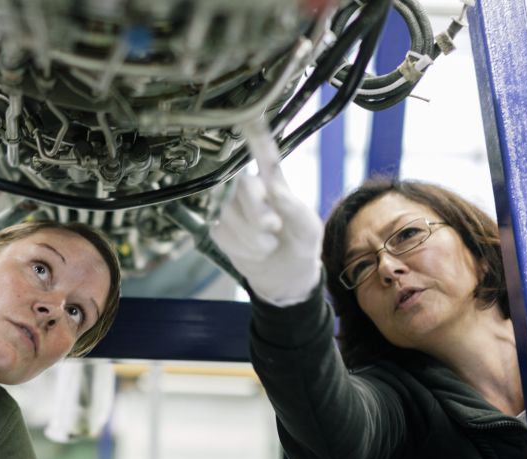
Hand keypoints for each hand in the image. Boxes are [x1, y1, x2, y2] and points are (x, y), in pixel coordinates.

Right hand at [209, 120, 322, 305]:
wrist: (286, 272)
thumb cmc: (301, 241)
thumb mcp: (308, 226)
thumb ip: (293, 207)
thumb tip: (273, 190)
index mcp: (273, 181)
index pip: (262, 155)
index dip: (255, 137)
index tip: (250, 117)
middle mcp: (248, 189)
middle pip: (242, 187)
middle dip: (258, 214)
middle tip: (274, 228)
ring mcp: (229, 208)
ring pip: (230, 214)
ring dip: (253, 238)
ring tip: (268, 244)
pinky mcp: (218, 227)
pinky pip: (222, 233)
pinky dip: (242, 248)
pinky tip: (253, 250)